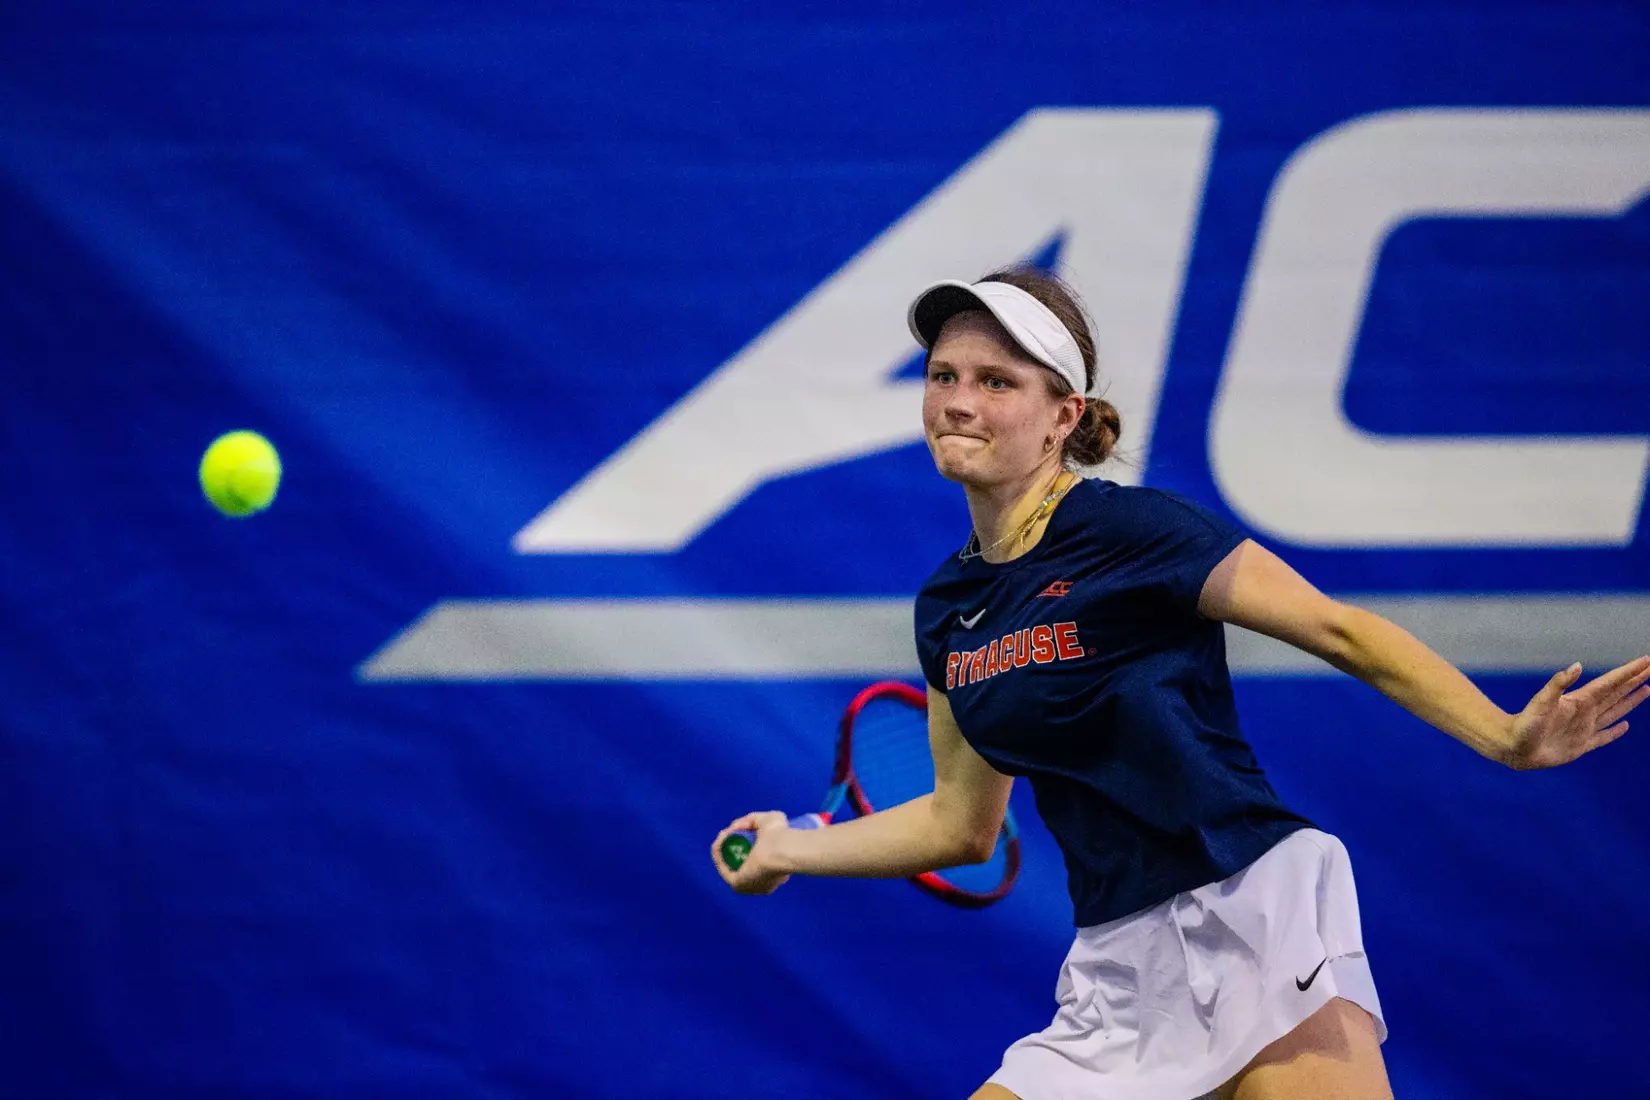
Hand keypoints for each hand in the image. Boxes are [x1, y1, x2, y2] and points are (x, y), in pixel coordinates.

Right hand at [711, 811, 794, 894]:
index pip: (759, 862)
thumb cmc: (783, 835)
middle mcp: (762, 883)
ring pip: (730, 866)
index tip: (741, 830)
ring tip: (722, 833)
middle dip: (731, 848)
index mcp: (777, 872)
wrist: (782, 848)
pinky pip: (724, 868)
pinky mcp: (738, 886)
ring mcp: (750, 886)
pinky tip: (717, 840)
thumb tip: (736, 826)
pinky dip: (718, 854)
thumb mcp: (771, 819)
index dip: (747, 846)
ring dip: (722, 850)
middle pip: (741, 865)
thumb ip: (755, 819)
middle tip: (728, 832)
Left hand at [1504, 656, 1649, 769]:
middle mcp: (1585, 712)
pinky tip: (1625, 725)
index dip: (1628, 672)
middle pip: (1616, 693)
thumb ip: (1558, 683)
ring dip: (1630, 701)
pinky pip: (1604, 736)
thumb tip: (1577, 666)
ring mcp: (1584, 728)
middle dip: (1634, 681)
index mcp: (1579, 700)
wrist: (1513, 747)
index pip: (1610, 683)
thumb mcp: (1542, 701)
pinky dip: (1615, 731)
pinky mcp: (1582, 745)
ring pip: (1615, 711)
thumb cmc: (1525, 723)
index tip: (1646, 661)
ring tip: (1646, 689)